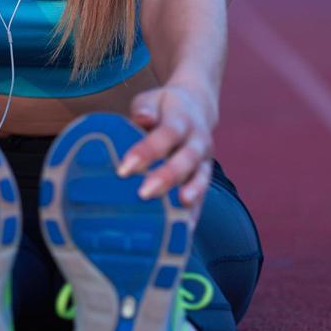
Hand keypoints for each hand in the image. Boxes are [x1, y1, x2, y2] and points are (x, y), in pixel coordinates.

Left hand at [120, 82, 217, 205]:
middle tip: (144, 193)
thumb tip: (142, 118)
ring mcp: (205, 160)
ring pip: (200, 178)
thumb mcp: (153, 100)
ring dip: (190, 194)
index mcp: (182, 119)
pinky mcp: (205, 176)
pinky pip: (203, 196)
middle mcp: (198, 140)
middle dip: (167, 176)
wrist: (197, 106)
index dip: (147, 150)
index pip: (166, 134)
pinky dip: (195, 213)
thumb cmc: (163, 108)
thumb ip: (146, 109)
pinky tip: (185, 231)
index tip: (124, 168)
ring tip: (178, 211)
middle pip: (187, 159)